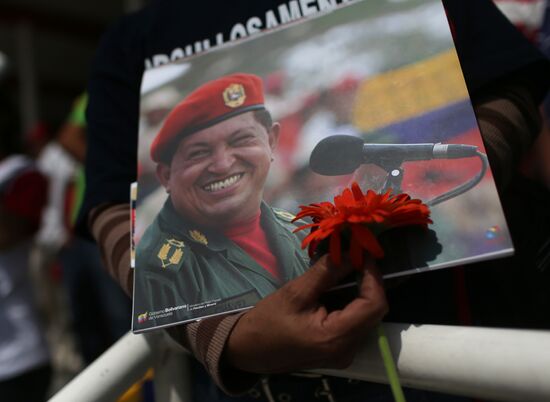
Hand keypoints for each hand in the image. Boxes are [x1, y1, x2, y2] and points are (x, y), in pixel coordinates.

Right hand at [224, 255, 387, 372]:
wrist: (248, 349)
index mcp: (335, 338)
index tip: (363, 255)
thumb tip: (351, 252)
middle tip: (355, 258)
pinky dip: (351, 303)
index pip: (374, 305)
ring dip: (360, 291)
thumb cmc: (267, 321)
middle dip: (368, 282)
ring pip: (367, 316)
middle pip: (374, 311)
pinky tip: (337, 289)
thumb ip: (327, 272)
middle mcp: (347, 350)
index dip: (374, 277)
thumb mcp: (296, 292)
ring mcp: (345, 354)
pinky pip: (356, 323)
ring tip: (345, 269)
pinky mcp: (339, 351)